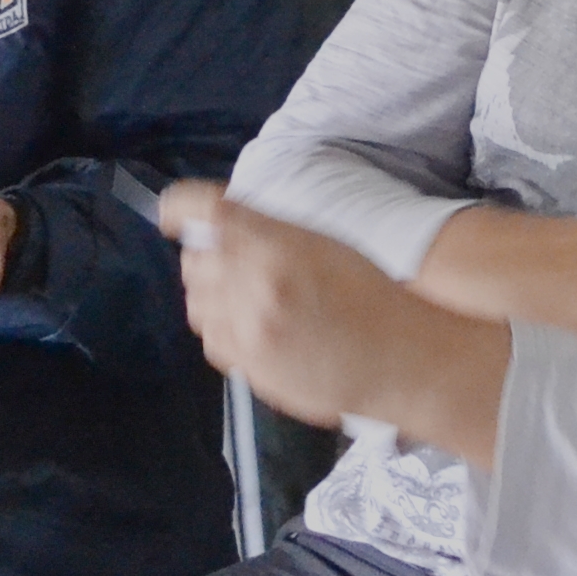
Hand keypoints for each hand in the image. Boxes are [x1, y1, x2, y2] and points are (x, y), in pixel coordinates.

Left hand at [160, 183, 509, 462]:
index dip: (181, 208)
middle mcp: (255, 285)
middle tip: (227, 261)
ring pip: (196, 304)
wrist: (401, 359)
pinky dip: (223, 330)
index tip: (175, 213)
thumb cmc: (371, 295)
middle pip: (194, 261)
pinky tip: (253, 327)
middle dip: (205, 257)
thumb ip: (268, 233)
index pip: (206, 212)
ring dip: (210, 296)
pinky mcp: (250, 367)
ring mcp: (249, 331)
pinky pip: (213, 341)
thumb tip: (218, 227)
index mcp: (277, 244)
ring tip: (242, 297)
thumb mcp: (324, 243)